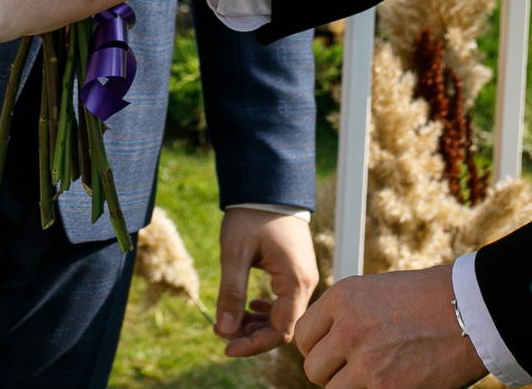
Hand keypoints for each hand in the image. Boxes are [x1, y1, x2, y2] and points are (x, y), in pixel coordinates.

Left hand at [214, 209, 317, 356]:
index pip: (280, 331)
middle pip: (283, 326)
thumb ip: (231, 293)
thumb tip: (223, 330)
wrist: (268, 184)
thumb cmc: (251, 215)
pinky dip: (267, 309)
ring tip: (232, 322)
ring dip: (258, 323)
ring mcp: (304, 276)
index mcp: (296, 281)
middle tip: (224, 335)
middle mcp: (307, 282)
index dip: (253, 344)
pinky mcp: (298, 270)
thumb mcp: (235, 253)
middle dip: (253, 335)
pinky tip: (249, 306)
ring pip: (284, 314)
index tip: (227, 347)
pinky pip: (286, 300)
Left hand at [294, 264, 485, 388]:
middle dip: (332, 373)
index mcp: (343, 298)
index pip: (303, 336)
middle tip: (356, 370)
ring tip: (376, 378)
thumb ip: (349, 315)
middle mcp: (348, 328)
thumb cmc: (432, 301)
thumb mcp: (379, 293)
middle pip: (314, 368)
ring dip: (349, 387)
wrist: (474, 311)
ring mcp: (366, 362)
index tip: (333, 355)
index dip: (317, 349)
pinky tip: (393, 382)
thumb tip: (329, 344)